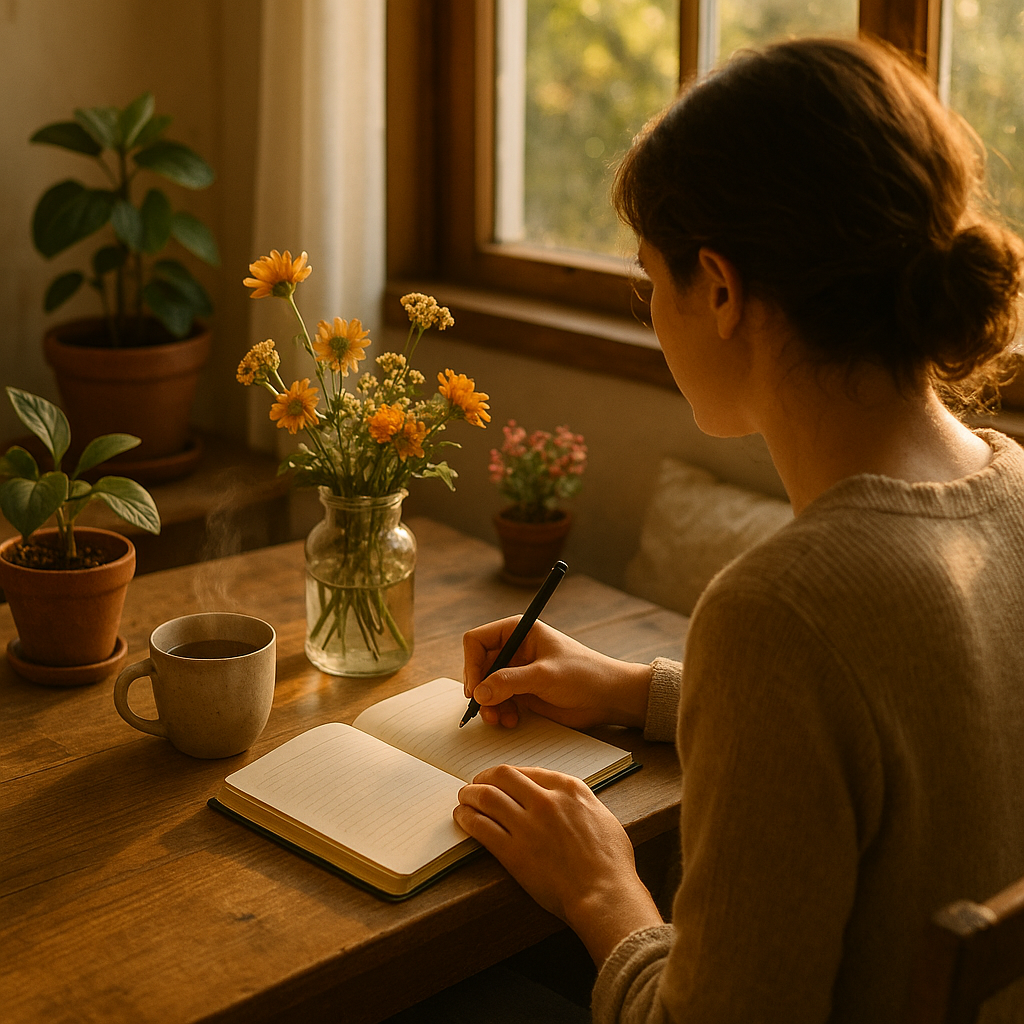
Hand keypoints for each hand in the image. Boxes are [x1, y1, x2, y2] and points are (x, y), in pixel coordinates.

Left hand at [454, 765, 662, 964]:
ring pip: (487, 796)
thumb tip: (566, 801)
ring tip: (463, 800)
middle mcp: (546, 800)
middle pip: (503, 776)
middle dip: (484, 778)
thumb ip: (580, 803)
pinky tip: (462, 818)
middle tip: (475, 785)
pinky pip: (480, 826)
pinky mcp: (513, 851)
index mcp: (569, 789)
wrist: (604, 895)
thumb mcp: (602, 817)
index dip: (508, 775)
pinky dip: (467, 818)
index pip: (528, 771)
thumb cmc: (611, 863)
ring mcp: (528, 824)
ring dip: (469, 795)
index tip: (500, 780)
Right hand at [463, 618, 651, 728]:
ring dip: (488, 704)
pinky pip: (498, 700)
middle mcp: (515, 648)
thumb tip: (478, 693)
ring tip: (500, 719)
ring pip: (485, 686)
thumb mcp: (545, 675)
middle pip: (478, 666)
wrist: (608, 697)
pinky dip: (499, 711)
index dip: (471, 664)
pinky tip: (511, 720)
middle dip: (480, 689)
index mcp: (519, 630)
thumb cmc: (584, 675)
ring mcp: (517, 670)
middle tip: (485, 709)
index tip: (475, 688)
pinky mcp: (523, 690)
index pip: (477, 640)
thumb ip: (509, 682)